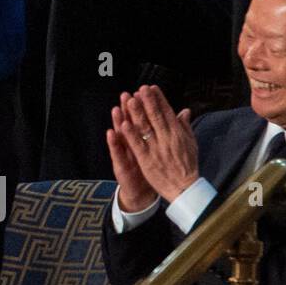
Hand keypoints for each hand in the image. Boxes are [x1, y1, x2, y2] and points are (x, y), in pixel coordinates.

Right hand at [108, 98, 155, 212]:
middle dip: (127, 110)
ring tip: (116, 109)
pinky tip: (110, 133)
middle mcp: (131, 144)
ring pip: (120, 135)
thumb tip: (175, 118)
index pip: (142, 120)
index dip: (142, 107)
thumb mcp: (156, 151)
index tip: (143, 92)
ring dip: (117, 122)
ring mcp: (124, 153)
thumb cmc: (150, 170)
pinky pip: (117, 152)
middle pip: (130, 123)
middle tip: (126, 95)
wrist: (141, 192)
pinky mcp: (120, 164)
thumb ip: (162, 134)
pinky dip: (113, 143)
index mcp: (142, 139)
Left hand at [118, 85, 199, 203]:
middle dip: (148, 101)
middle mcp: (167, 139)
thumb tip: (185, 110)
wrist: (185, 188)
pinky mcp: (147, 160)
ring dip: (137, 114)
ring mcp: (156, 149)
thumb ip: (185, 126)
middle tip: (141, 88)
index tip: (152, 88)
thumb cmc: (187, 165)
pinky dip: (131, 134)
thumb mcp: (190, 143)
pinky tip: (124, 124)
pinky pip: (137, 145)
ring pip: (145, 128)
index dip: (159, 99)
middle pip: (156, 117)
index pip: (167, 113)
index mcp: (178, 134)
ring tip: (130, 100)